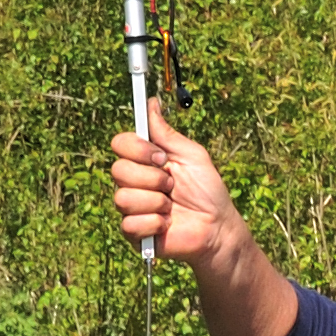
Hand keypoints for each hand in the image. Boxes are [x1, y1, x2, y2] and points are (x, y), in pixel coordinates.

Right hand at [109, 101, 244, 266]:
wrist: (217, 227)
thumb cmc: (207, 190)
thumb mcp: (192, 156)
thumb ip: (168, 134)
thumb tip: (151, 103)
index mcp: (145, 160)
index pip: (119, 143)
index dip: (137, 149)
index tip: (161, 158)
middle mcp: (133, 182)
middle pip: (118, 170)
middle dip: (151, 179)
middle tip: (172, 186)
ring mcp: (131, 208)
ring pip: (123, 198)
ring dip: (155, 202)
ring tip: (171, 208)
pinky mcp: (133, 232)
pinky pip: (130, 223)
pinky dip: (155, 224)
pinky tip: (167, 225)